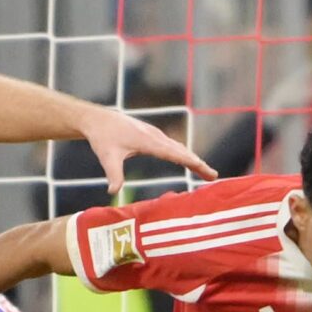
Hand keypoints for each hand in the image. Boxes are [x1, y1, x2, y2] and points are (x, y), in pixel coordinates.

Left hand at [80, 107, 213, 192]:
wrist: (97, 119)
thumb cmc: (102, 137)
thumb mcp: (107, 157)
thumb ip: (113, 174)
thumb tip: (113, 192)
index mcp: (149, 141)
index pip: (176, 154)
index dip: (192, 163)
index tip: (206, 170)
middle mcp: (155, 136)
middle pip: (182, 151)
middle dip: (198, 163)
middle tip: (213, 176)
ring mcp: (155, 135)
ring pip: (178, 147)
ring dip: (192, 159)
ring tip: (205, 172)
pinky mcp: (151, 135)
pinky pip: (172, 145)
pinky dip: (183, 154)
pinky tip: (187, 161)